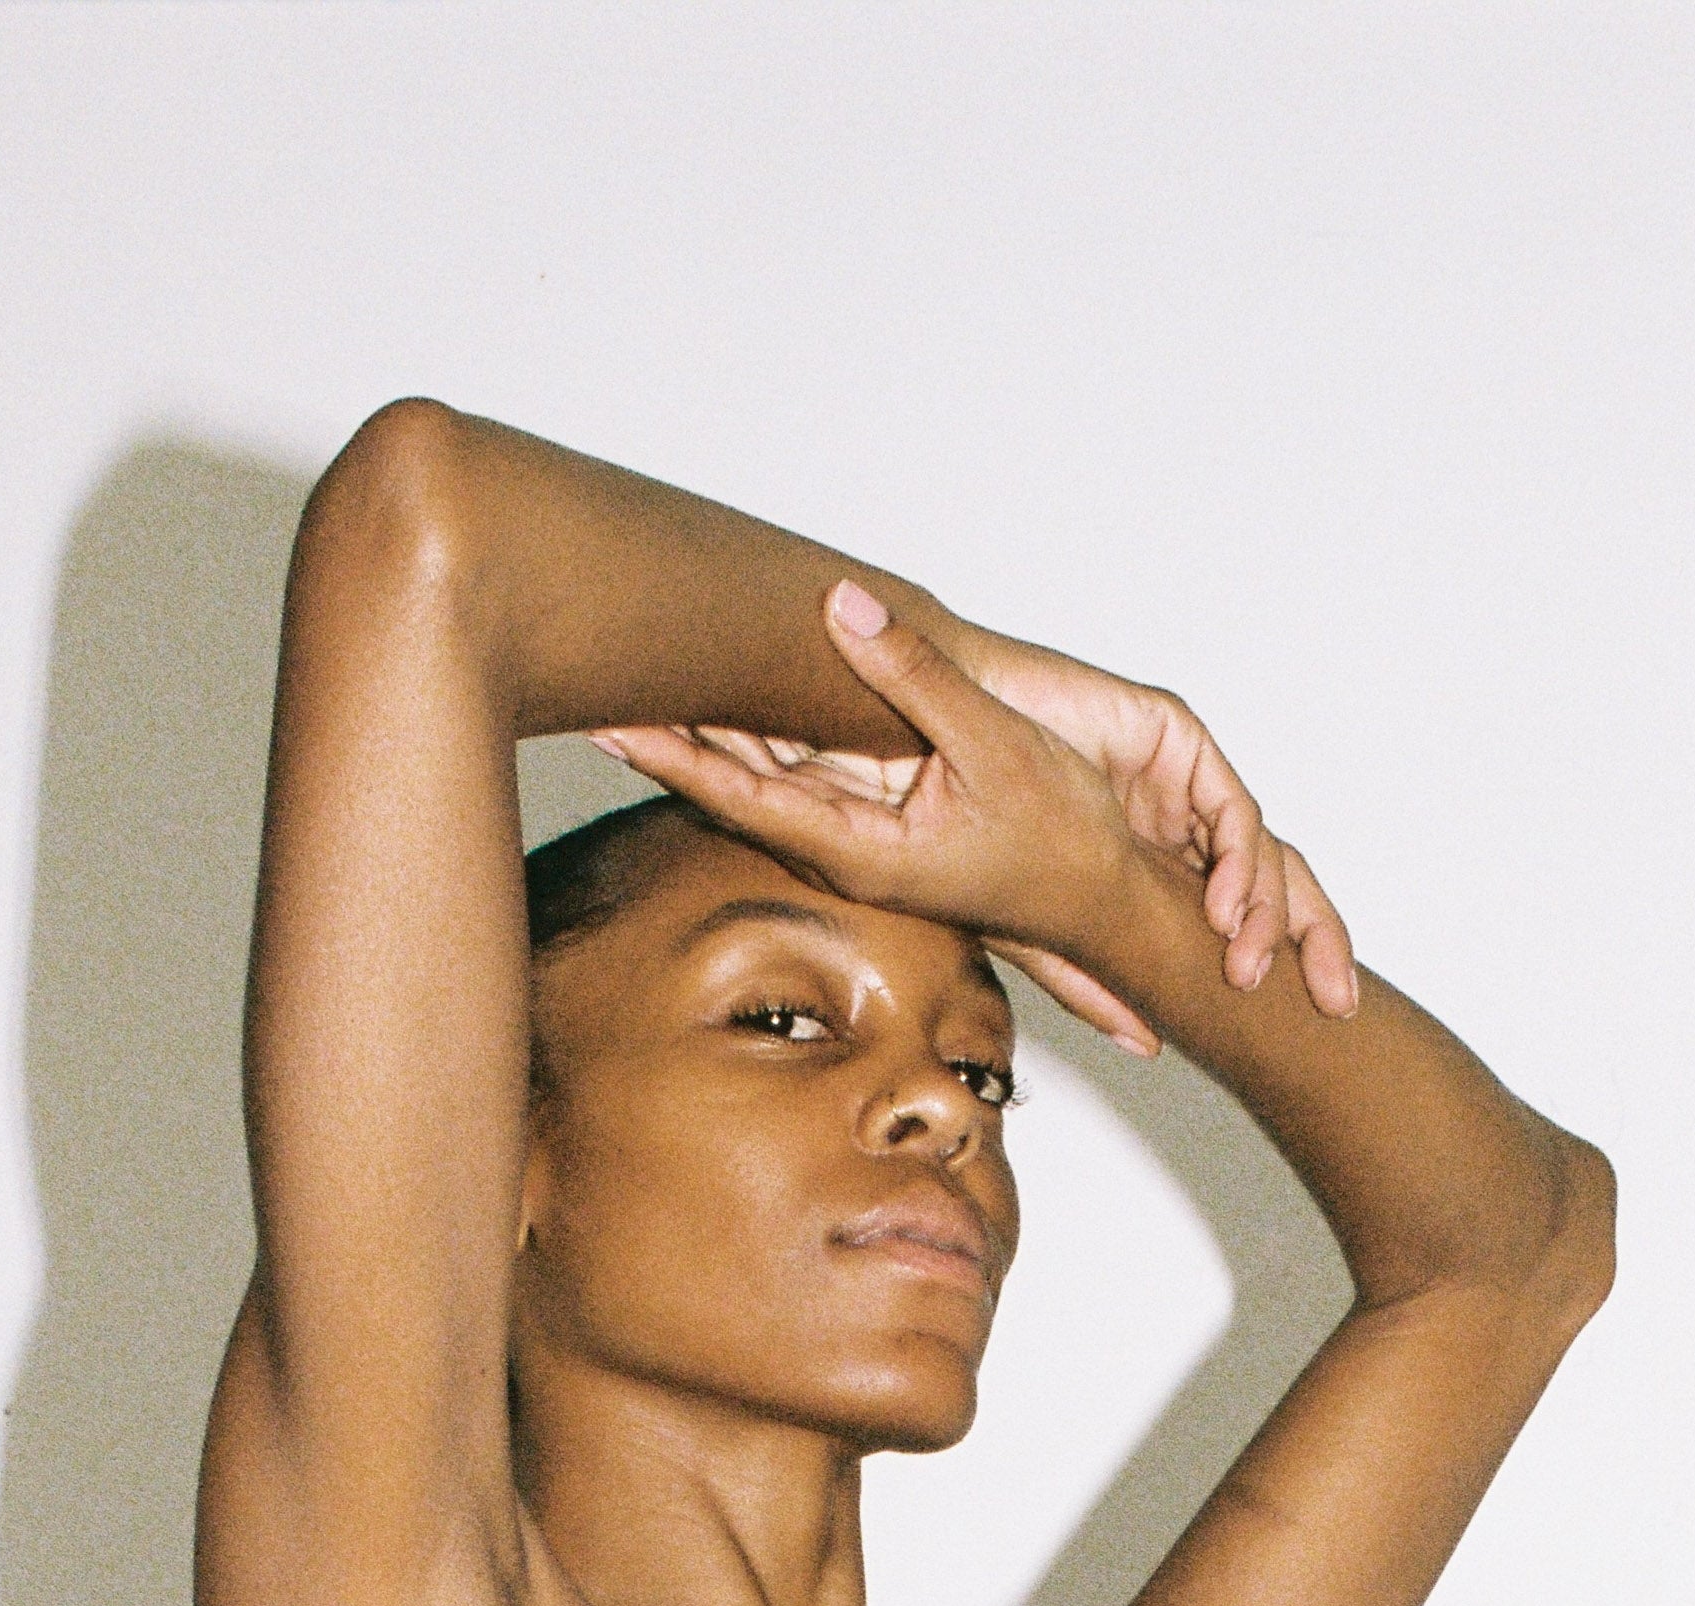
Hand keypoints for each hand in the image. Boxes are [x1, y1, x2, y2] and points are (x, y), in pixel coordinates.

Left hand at [594, 589, 1191, 1059]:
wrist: (1105, 910)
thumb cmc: (1060, 843)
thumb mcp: (994, 748)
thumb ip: (917, 677)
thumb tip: (846, 607)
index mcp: (857, 850)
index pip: (738, 794)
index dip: (670, 753)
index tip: (607, 717)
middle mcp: (842, 850)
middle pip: (730, 783)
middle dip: (662, 733)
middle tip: (590, 674)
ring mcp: (855, 840)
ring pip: (758, 777)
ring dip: (697, 732)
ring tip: (631, 678)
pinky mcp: (875, 827)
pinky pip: (795, 776)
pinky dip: (750, 739)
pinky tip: (717, 705)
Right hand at [938, 625, 1358, 1023]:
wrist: (926, 745)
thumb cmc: (971, 826)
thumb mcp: (1037, 933)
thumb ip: (1092, 983)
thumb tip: (1149, 1045)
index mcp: (1160, 866)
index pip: (1250, 915)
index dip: (1289, 964)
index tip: (1317, 1023)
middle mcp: (1182, 822)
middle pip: (1280, 880)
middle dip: (1317, 942)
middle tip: (1335, 1002)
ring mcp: (1182, 780)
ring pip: (1267, 848)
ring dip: (1270, 916)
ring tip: (1246, 969)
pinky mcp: (1174, 738)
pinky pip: (1232, 805)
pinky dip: (1240, 863)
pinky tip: (1223, 913)